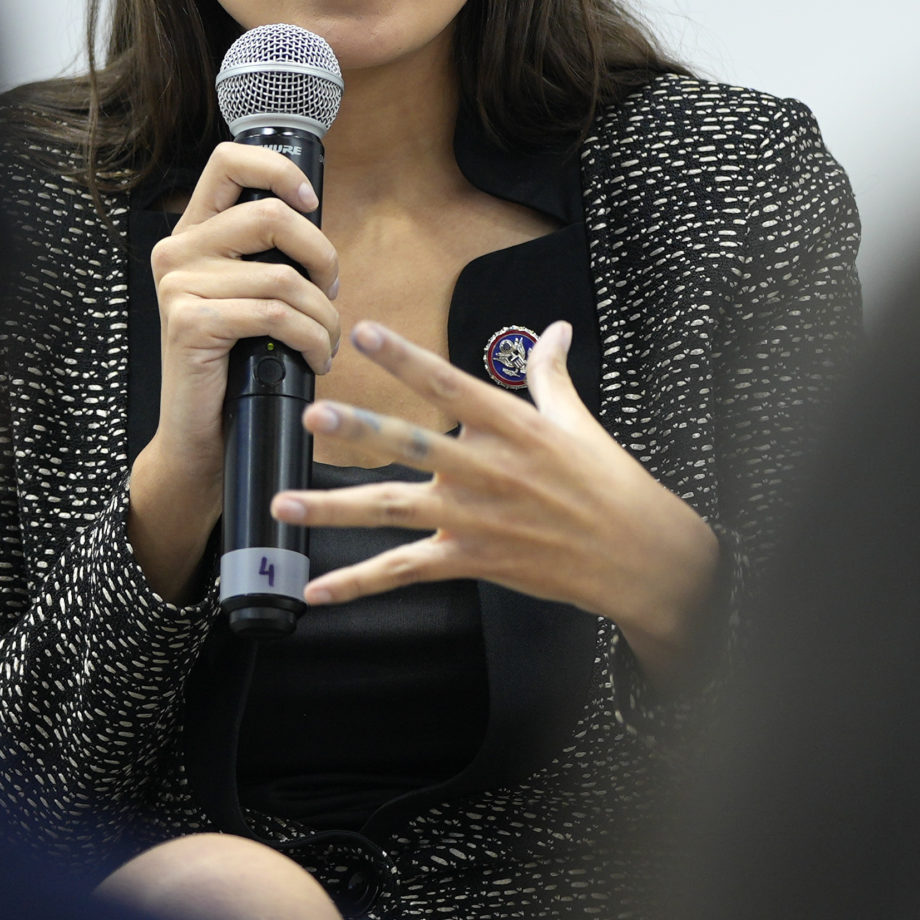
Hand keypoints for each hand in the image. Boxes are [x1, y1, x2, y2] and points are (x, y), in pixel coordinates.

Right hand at [126, 142, 339, 603]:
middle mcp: (176, 251)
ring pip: (283, 277)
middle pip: (271, 215)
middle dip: (322, 257)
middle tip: (330, 296)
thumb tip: (314, 220)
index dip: (278, 169)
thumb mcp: (250, 297)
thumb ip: (267, 254)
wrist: (200, 439)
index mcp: (192, 234)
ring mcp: (177, 286)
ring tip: (326, 343)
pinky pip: (275, 315)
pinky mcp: (190, 322)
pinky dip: (312, 340)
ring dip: (324, 316)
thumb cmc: (235, 368)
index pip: (228, 161)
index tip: (311, 203)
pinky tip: (315, 360)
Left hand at [275, 319, 721, 685]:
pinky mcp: (472, 560)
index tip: (365, 331)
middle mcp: (487, 470)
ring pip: (393, 510)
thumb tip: (555, 329)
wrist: (637, 555)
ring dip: (334, 508)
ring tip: (282, 503)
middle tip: (313, 416)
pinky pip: (405, 571)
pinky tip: (317, 590)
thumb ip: (552, 374)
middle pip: (414, 445)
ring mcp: (476, 518)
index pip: (450, 384)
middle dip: (361, 430)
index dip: (406, 358)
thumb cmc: (608, 483)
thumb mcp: (579, 421)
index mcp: (511, 426)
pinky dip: (358, 583)